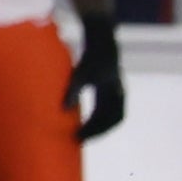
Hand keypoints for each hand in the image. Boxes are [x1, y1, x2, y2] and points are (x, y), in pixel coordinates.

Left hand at [70, 14, 125, 140]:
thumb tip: (63, 108)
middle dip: (97, 131)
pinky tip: (84, 121)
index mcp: (115, 93)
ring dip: (98, 126)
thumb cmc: (91, 57)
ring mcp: (115, 91)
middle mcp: (118, 94)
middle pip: (111, 120)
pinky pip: (105, 108)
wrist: (101, 40)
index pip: (110, 119)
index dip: (97, 131)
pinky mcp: (108, 87)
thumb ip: (73, 90)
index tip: (82, 138)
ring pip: (109, 115)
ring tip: (81, 133)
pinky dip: (97, 118)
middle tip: (79, 139)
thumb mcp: (81, 74)